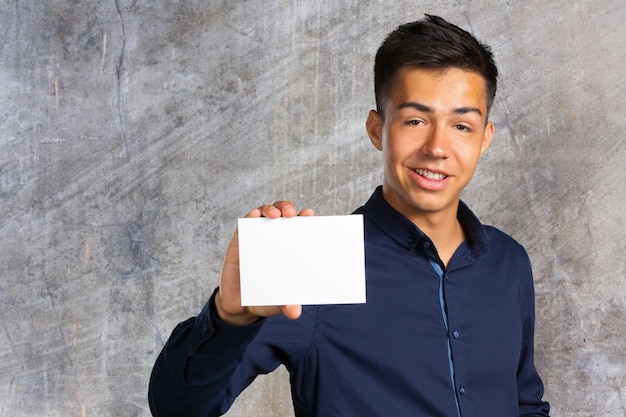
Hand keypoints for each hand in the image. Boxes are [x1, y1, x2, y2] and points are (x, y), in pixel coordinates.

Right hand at [215, 201, 314, 325]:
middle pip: (283, 214)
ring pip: (264, 214)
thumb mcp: (278, 303)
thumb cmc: (265, 299)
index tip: (310, 214)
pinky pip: (244, 224)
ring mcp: (256, 238)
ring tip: (275, 215)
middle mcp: (275, 239)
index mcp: (290, 249)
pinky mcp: (239, 242)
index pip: (300, 228)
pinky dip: (250, 217)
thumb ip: (287, 304)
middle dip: (287, 208)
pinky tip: (254, 216)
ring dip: (270, 209)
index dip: (305, 218)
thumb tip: (295, 313)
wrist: (239, 307)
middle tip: (290, 214)